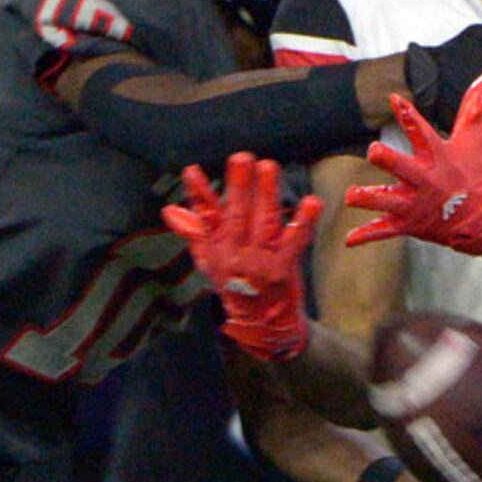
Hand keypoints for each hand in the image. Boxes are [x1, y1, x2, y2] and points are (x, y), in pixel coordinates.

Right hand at [162, 153, 317, 360]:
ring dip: (266, 195)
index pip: (205, 217)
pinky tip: (312, 202)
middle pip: (236, 217)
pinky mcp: (284, 268)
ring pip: (263, 223)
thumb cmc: (235, 283)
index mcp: (216, 250)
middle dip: (239, 187)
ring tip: (268, 166)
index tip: (192, 171)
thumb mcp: (209, 262)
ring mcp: (260, 263)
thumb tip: (170, 210)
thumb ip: (195, 232)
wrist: (263, 323)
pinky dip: (304, 222)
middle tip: (242, 158)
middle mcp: (235, 256)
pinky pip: (295, 242)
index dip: (199, 194)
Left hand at [343, 71, 481, 255]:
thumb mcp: (476, 138)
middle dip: (390, 161)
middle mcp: (426, 181)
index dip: (409, 115)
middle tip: (374, 151)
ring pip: (389, 202)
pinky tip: (348, 239)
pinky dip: (367, 235)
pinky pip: (385, 231)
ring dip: (369, 199)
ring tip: (351, 196)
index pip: (423, 132)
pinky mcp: (410, 224)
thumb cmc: (477, 173)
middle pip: (405, 169)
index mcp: (439, 157)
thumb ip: (475, 106)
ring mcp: (416, 205)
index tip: (394, 99)